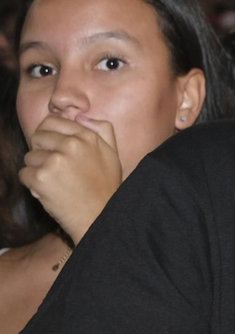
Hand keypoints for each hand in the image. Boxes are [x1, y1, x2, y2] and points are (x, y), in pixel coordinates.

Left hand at [20, 115, 122, 244]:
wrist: (99, 217)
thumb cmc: (106, 187)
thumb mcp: (113, 154)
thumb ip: (102, 129)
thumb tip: (81, 116)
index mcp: (87, 137)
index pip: (52, 121)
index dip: (48, 135)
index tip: (53, 148)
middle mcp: (71, 145)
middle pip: (37, 137)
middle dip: (42, 152)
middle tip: (55, 168)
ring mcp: (55, 161)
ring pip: (29, 157)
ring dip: (37, 170)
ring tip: (55, 182)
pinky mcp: (41, 178)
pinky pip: (24, 174)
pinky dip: (32, 185)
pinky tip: (48, 192)